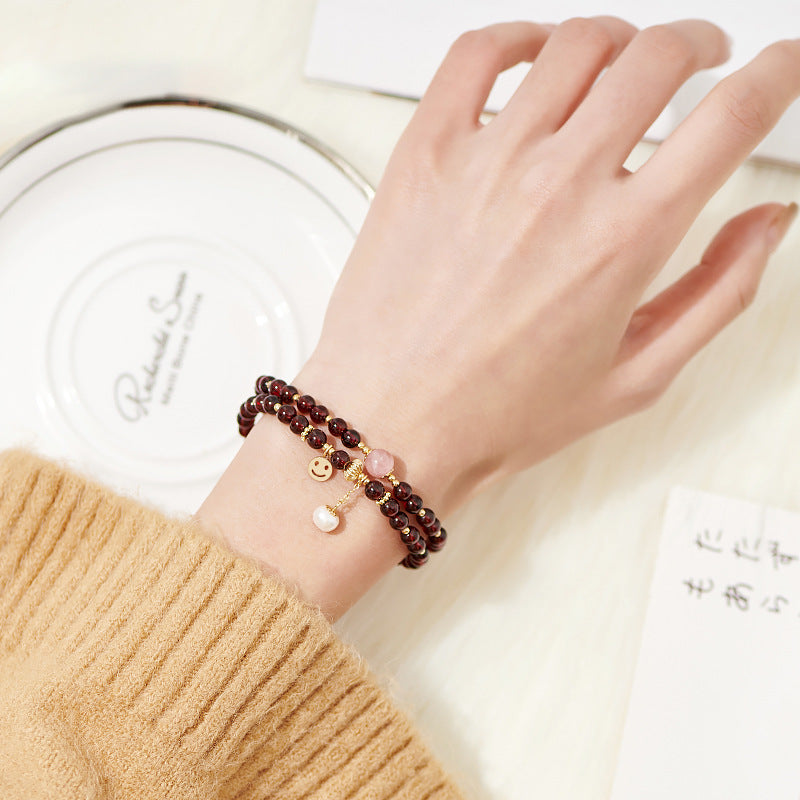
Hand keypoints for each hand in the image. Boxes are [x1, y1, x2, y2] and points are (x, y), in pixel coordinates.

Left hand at [200, 18, 799, 618]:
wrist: (395, 421)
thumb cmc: (500, 413)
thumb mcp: (635, 377)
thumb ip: (717, 294)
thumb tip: (768, 221)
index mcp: (625, 240)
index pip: (733, 116)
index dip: (777, 73)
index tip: (779, 65)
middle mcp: (561, 186)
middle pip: (659, 57)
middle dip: (698, 44)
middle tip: (701, 58)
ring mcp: (486, 161)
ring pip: (576, 44)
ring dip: (619, 39)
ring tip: (621, 63)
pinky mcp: (424, 154)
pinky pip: (475, 54)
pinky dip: (518, 35)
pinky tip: (534, 55)